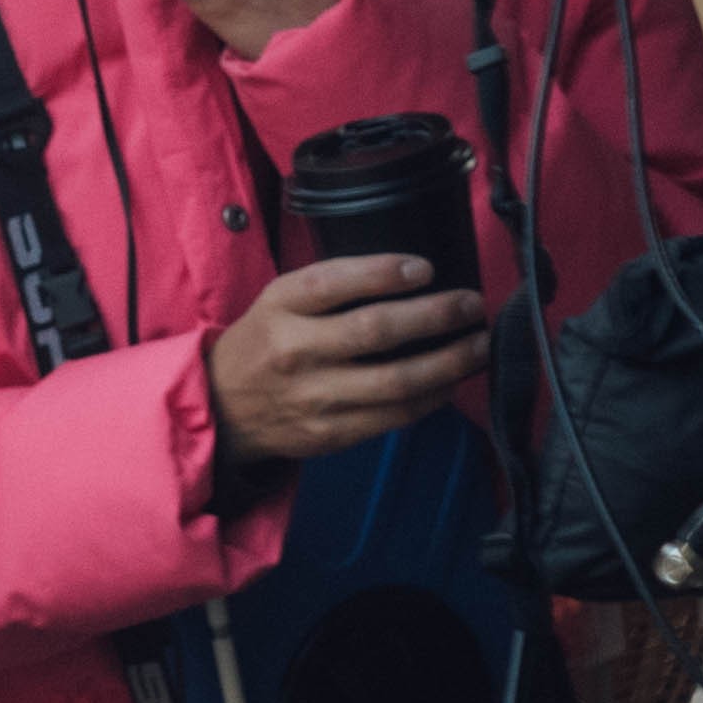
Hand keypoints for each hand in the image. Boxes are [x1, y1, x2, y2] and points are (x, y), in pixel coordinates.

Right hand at [207, 256, 488, 474]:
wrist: (223, 407)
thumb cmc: (266, 341)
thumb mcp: (281, 299)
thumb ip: (334, 286)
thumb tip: (412, 275)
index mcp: (281, 307)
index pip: (333, 283)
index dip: (384, 273)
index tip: (426, 269)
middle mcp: (295, 350)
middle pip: (376, 331)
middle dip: (436, 316)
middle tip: (472, 305)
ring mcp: (313, 397)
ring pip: (396, 382)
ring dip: (449, 362)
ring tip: (479, 345)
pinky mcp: (330, 433)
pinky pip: (394, 416)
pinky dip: (431, 397)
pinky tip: (451, 381)